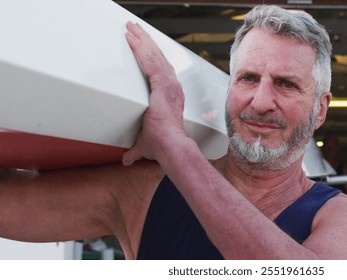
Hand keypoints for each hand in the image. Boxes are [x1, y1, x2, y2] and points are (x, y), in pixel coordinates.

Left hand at [122, 22, 186, 165]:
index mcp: (169, 97)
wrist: (170, 147)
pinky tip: (132, 38)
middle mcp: (172, 87)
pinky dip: (141, 48)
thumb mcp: (144, 144)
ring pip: (154, 56)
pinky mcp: (162, 85)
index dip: (151, 58)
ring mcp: (169, 85)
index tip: (143, 47)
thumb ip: (135, 150)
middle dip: (146, 42)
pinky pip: (150, 61)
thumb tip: (127, 159)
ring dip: (142, 40)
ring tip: (131, 28)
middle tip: (135, 29)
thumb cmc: (163, 146)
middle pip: (158, 58)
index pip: (160, 71)